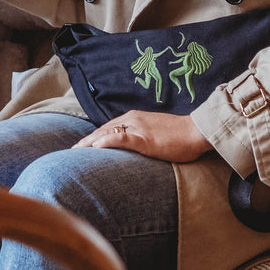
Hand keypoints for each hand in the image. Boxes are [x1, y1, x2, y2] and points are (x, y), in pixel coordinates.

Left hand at [72, 111, 212, 162]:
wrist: (197, 132)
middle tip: (72, 151)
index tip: (81, 146)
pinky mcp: (144, 138)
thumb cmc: (180, 135)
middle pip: (102, 129)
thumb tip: (133, 147)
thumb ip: (142, 137)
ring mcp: (138, 127)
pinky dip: (106, 142)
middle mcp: (132, 119)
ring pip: (107, 133)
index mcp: (134, 117)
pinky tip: (95, 147)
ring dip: (89, 142)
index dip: (92, 136)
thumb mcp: (156, 134)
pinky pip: (121, 138)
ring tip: (76, 152)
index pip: (108, 127)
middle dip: (86, 140)